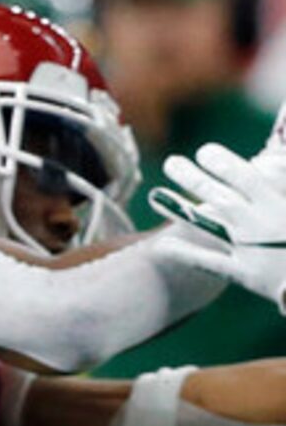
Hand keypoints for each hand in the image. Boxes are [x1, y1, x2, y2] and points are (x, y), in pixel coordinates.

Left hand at [150, 143, 285, 310]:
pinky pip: (210, 264)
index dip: (224, 164)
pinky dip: (185, 254)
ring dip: (180, 210)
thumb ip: (283, 180)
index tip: (204, 151)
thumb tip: (262, 162)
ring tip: (153, 195)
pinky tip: (160, 245)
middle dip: (193, 179)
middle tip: (171, 163)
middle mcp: (261, 224)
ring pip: (209, 225)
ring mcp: (250, 250)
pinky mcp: (247, 275)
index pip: (247, 178)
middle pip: (220, 197)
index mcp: (279, 205)